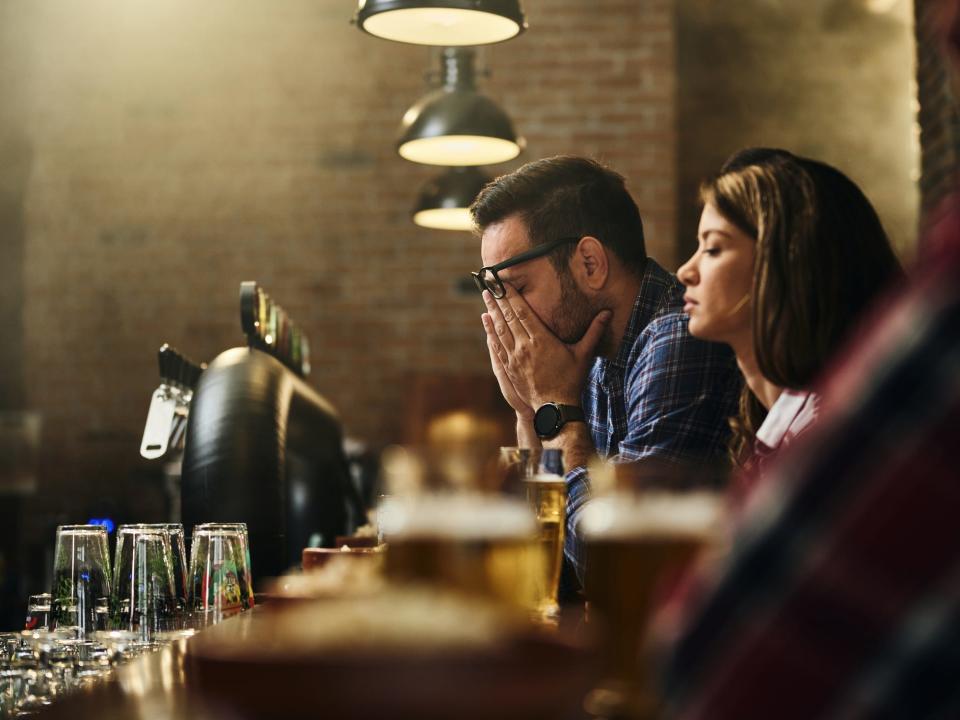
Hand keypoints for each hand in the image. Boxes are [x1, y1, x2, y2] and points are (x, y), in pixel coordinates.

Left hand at [481, 286, 611, 408]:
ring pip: (499, 330)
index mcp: (541, 340)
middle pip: (507, 318)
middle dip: (498, 300)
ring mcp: (514, 358)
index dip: (512, 296)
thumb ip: (594, 331)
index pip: (523, 312)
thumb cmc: (571, 381)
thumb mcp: (584, 354)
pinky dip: (490, 332)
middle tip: (489, 284)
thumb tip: (608, 313)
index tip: (504, 283)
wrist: (555, 408)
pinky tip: (486, 323)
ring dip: (492, 312)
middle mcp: (525, 347)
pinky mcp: (509, 368)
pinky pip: (497, 346)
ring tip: (486, 298)